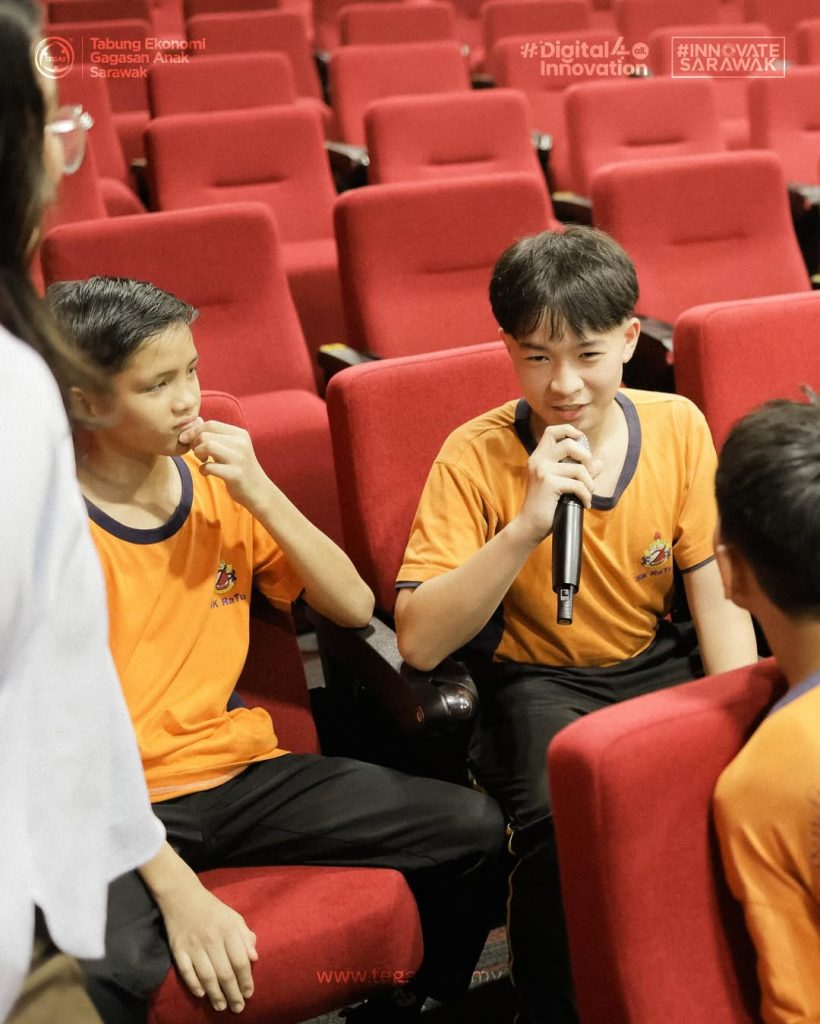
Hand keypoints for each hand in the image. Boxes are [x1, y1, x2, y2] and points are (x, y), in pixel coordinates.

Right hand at [157, 876, 257, 1012]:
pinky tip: (202, 994)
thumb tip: (255, 958)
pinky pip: (186, 972)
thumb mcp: (233, 917)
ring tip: (222, 1007)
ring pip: (207, 976)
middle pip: (225, 973)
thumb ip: (245, 936)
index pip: (240, 961)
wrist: (182, 896)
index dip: (246, 980)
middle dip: (233, 994)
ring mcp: (193, 945)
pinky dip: (194, 985)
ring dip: (215, 995)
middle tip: (238, 1008)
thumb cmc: (212, 909)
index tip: (249, 994)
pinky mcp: (177, 949)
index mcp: (228, 929)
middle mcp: (211, 938)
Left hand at [179, 419, 270, 512]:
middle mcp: (241, 443)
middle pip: (206, 434)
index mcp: (240, 434)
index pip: (211, 424)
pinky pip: (209, 467)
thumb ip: (215, 434)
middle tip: (198, 453)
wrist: (258, 491)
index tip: (186, 439)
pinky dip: (202, 469)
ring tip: (202, 460)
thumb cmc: (240, 468)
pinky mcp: (235, 474)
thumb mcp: (232, 447)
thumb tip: (196, 420)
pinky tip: (206, 472)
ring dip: (198, 454)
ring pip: (207, 446)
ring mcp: (239, 459)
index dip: (194, 431)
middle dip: (194, 443)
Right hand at [514, 424, 597, 544]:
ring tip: (588, 494)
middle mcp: (538, 460)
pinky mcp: (548, 483)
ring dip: (589, 483)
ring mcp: (542, 471)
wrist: (529, 526)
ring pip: (579, 468)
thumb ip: (579, 472)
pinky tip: (585, 504)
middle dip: (586, 458)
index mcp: (538, 457)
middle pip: (569, 444)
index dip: (569, 430)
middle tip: (587, 474)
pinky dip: (586, 496)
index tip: (580, 440)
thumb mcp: (562, 485)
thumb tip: (600, 462)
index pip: (552, 431)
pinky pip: (578, 485)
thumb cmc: (545, 506)